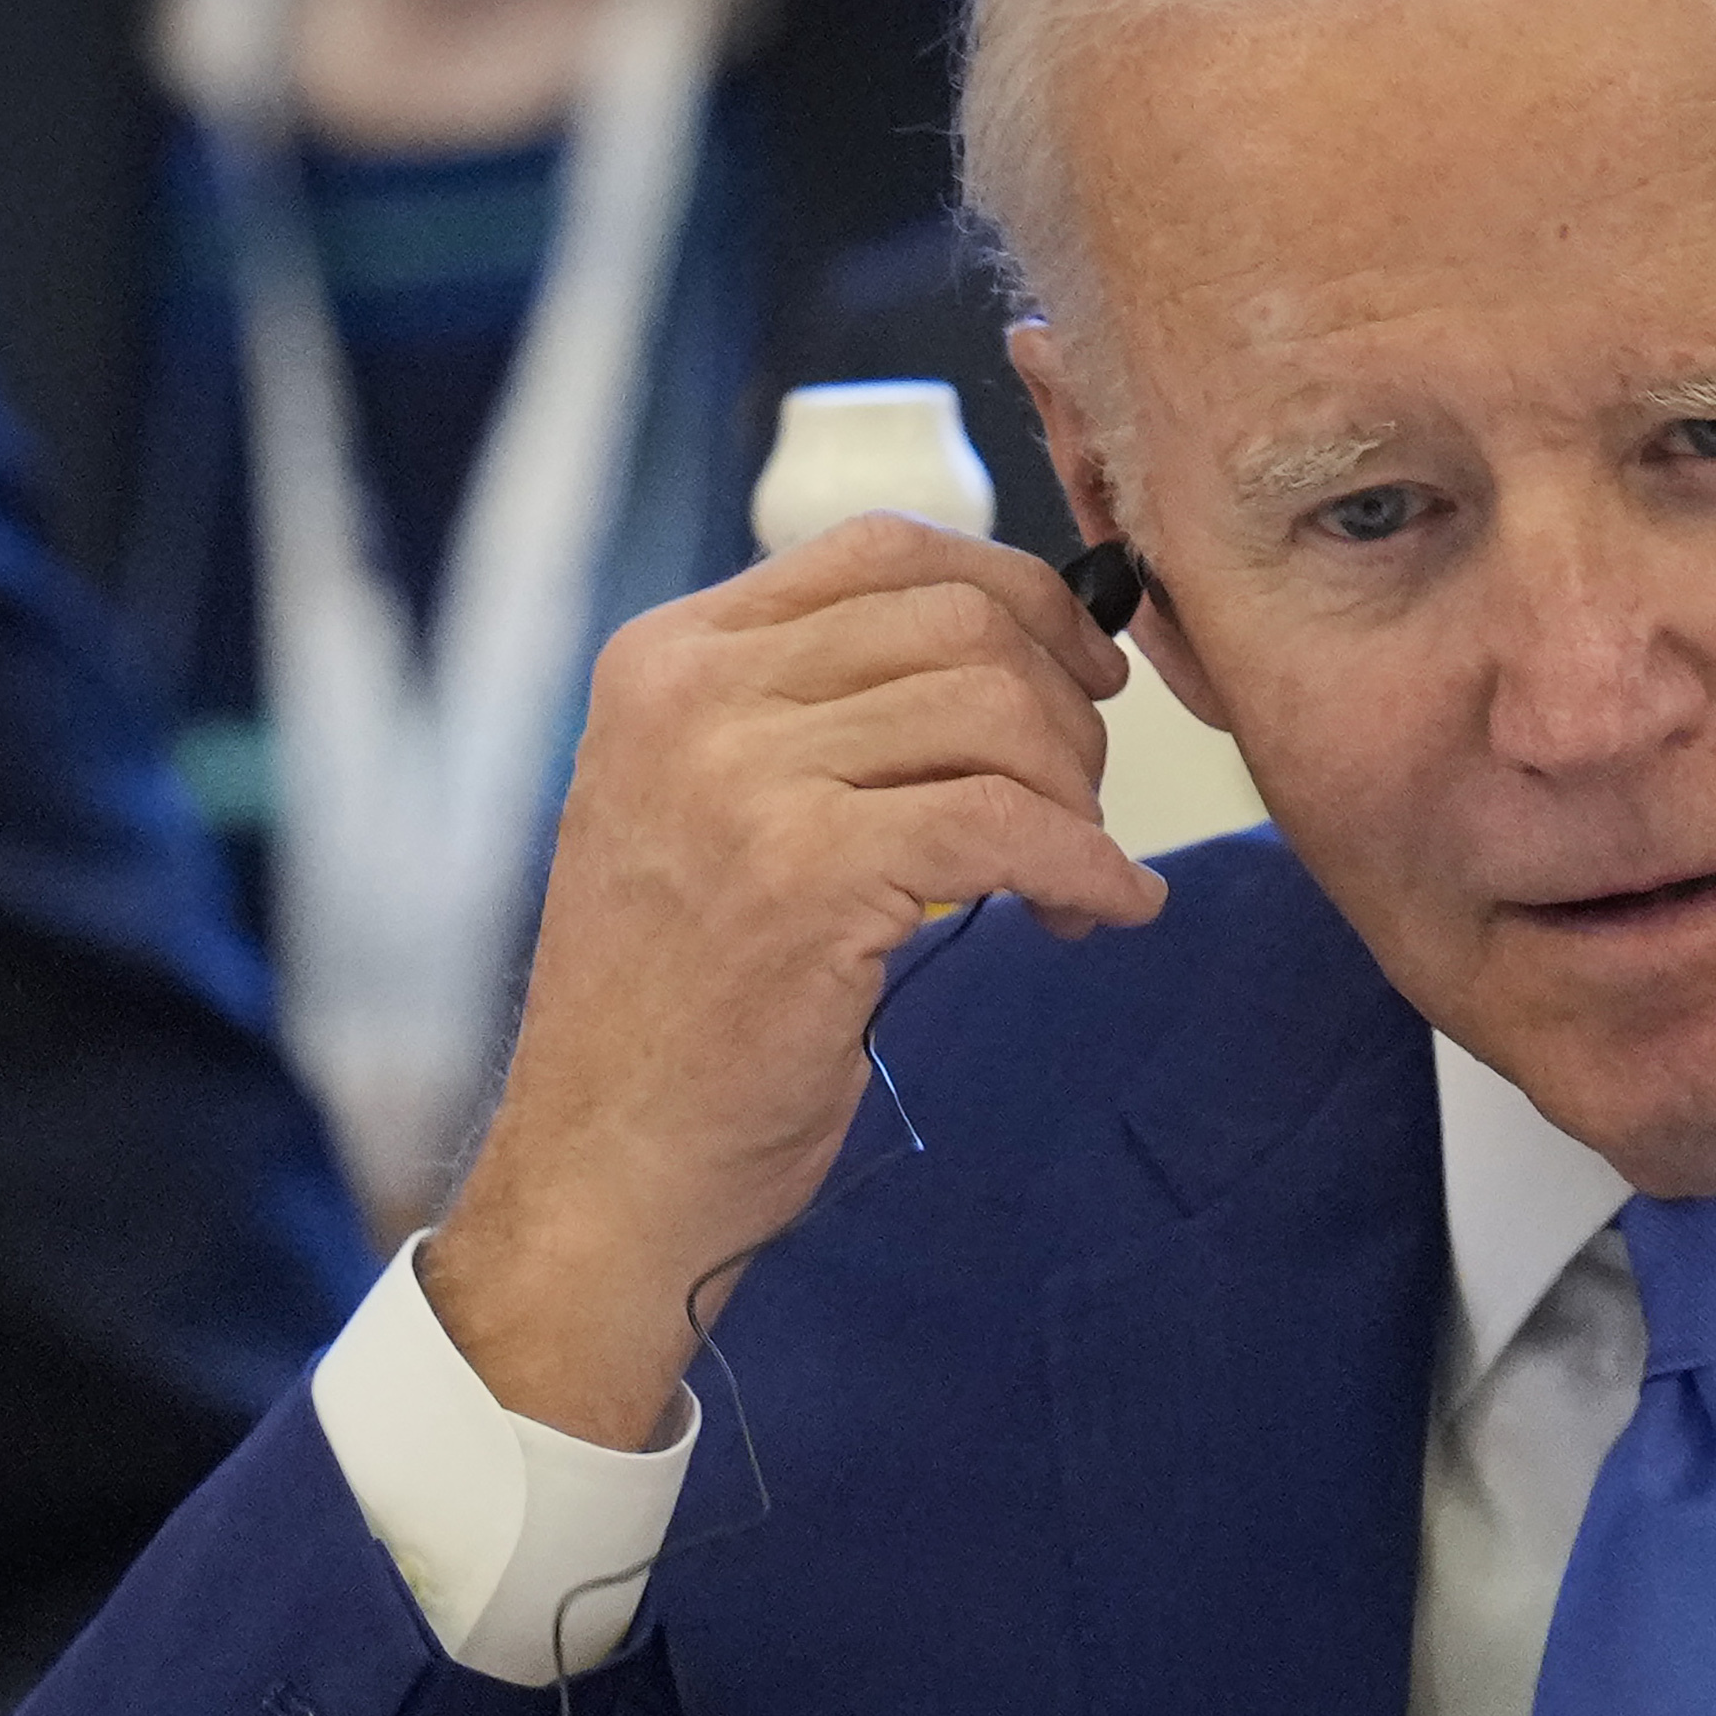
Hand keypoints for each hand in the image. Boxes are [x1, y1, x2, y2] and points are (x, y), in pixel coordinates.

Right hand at [431, 519, 1163, 1442]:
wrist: (610, 1164)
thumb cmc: (679, 1009)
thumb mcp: (706, 810)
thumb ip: (810, 717)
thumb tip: (997, 655)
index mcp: (667, 659)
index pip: (882, 550)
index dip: (1016, 593)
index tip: (1078, 668)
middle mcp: (693, 695)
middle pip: (958, 619)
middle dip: (1063, 702)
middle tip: (1082, 797)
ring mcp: (743, 779)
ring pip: (996, 713)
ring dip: (1075, 796)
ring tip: (1070, 875)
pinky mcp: (809, 875)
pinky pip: (1009, 826)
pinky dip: (1087, 868)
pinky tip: (1104, 910)